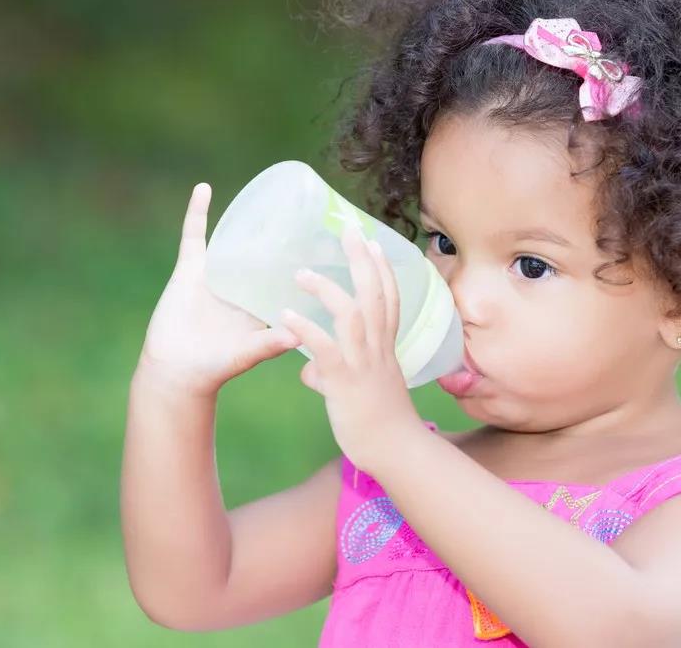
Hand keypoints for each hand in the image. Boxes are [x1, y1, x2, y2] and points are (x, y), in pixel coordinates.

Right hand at [138, 183, 299, 396]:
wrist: (175, 373)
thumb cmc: (216, 368)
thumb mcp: (248, 354)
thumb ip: (269, 343)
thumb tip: (299, 335)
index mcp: (263, 304)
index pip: (291, 277)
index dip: (309, 263)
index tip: (330, 243)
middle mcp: (243, 286)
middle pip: (267, 254)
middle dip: (285, 235)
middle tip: (308, 209)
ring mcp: (217, 275)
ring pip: (235, 240)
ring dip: (248, 218)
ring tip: (268, 192)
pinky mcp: (190, 270)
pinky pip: (194, 236)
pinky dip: (197, 213)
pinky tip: (204, 189)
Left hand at [281, 226, 425, 472]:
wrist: (395, 452)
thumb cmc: (378, 424)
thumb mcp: (359, 391)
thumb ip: (331, 373)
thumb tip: (308, 371)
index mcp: (384, 348)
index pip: (388, 300)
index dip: (382, 269)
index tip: (374, 242)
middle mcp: (377, 349)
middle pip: (374, 294)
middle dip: (361, 260)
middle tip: (348, 229)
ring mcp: (363, 364)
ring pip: (352, 316)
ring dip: (328, 290)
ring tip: (301, 273)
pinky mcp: (345, 383)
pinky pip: (325, 350)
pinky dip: (305, 329)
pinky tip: (285, 315)